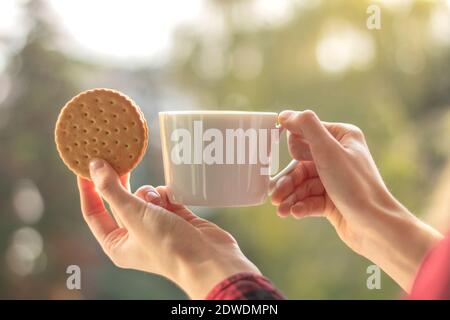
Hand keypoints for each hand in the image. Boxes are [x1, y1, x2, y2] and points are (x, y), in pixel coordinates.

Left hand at [77, 159, 258, 298]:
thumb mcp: (134, 216)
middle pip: (120, 201)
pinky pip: (165, 197)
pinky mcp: (176, 217)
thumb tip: (94, 167)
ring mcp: (156, 226)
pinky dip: (168, 195)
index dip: (88, 189)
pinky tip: (174, 201)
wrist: (209, 259)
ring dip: (150, 193)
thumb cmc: (168, 245)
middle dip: (120, 184)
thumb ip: (113, 190)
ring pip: (145, 196)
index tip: (86, 165)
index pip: (95, 213)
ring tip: (159, 202)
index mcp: (118, 244)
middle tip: (117, 159)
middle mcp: (135, 236)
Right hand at [271, 110, 442, 291]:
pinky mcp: (332, 200)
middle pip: (300, 163)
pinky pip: (309, 199)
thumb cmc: (355, 185)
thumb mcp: (329, 151)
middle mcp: (338, 156)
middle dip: (288, 181)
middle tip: (275, 195)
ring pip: (302, 184)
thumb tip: (285, 114)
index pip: (306, 134)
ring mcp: (335, 179)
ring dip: (290, 196)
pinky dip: (300, 206)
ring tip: (281, 209)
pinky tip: (294, 213)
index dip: (294, 149)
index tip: (290, 161)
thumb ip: (307, 127)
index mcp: (341, 137)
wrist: (375, 226)